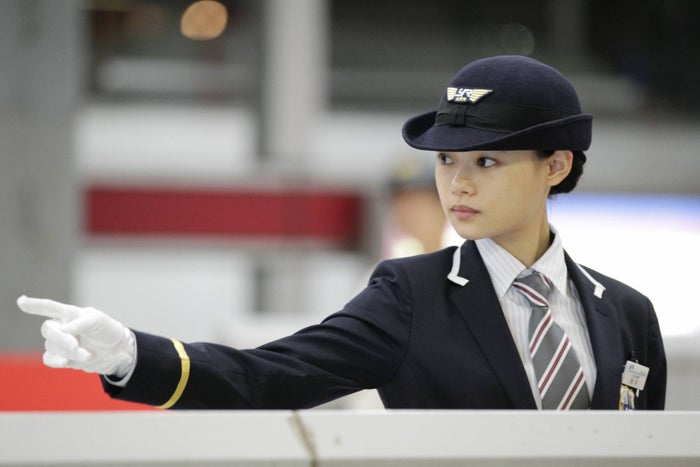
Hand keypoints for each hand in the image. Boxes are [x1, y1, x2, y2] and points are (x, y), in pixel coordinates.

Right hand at [17, 295, 134, 376]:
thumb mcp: (98, 321)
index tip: (21, 301)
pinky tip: (65, 362)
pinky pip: (49, 359)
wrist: (116, 351)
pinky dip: (55, 361)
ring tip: (87, 354)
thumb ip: (80, 322)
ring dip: (69, 352)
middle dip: (61, 338)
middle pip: (48, 329)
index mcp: (70, 314)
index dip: (35, 305)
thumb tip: (63, 330)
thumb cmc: (107, 330)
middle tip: (76, 345)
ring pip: (52, 347)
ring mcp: (61, 343)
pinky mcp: (63, 357)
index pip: (50, 307)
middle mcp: (62, 327)